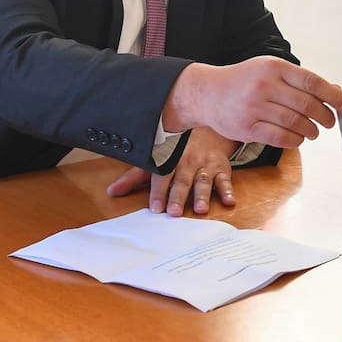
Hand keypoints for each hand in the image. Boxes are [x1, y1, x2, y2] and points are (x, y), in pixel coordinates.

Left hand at [106, 128, 238, 215]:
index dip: (159, 191)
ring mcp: (205, 165)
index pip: (162, 176)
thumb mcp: (155, 159)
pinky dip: (227, 190)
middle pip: (182, 180)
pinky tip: (229, 201)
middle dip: (179, 196)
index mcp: (170, 159)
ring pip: (203, 180)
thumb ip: (134, 177)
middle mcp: (187, 161)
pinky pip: (225, 179)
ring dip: (202, 195)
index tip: (156, 207)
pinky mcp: (222, 168)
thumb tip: (112, 192)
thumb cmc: (177, 149)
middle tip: (175, 212)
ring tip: (200, 209)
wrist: (206, 128)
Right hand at [162, 56, 341, 147]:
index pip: (313, 82)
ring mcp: (254, 107)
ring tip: (314, 131)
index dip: (334, 95)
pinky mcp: (247, 127)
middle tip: (330, 121)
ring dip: (311, 130)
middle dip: (325, 116)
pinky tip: (299, 138)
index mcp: (274, 67)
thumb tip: (336, 91)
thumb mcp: (272, 71)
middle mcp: (265, 85)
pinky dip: (295, 140)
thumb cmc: (246, 80)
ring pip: (295, 123)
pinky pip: (280, 138)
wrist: (208, 93)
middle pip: (307, 104)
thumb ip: (301, 81)